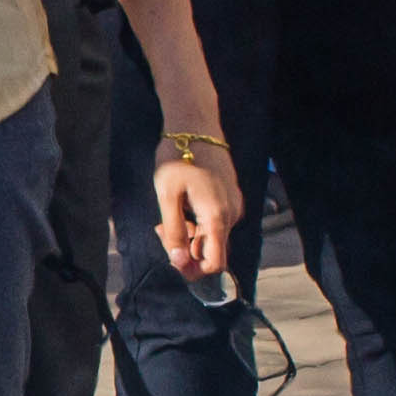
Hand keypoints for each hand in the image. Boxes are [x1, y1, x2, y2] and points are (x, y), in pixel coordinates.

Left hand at [149, 142, 242, 279]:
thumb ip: (175, 231)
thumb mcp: (167, 196)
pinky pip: (216, 222)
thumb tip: (179, 262)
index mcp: (217, 216)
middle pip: (212, 250)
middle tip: (161, 229)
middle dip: (186, 249)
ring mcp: (234, 204)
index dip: (194, 270)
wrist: (196, 125)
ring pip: (213, 236)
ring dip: (190, 235)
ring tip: (168, 216)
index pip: (215, 263)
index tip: (172, 260)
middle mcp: (232, 214)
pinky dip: (198, 222)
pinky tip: (182, 207)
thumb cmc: (177, 156)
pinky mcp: (231, 197)